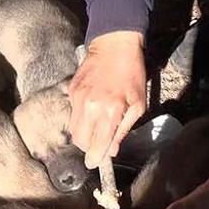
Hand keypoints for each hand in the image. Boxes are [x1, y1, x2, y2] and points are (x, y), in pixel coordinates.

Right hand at [69, 31, 146, 168]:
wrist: (115, 45)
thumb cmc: (132, 74)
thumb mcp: (137, 104)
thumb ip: (123, 129)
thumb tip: (112, 149)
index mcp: (110, 112)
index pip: (97, 146)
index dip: (96, 159)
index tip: (96, 163)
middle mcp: (91, 108)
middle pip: (81, 142)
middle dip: (89, 148)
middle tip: (98, 144)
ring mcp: (78, 99)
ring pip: (74, 130)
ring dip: (83, 135)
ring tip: (95, 127)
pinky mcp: (71, 91)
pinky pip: (72, 114)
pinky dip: (80, 118)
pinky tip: (91, 109)